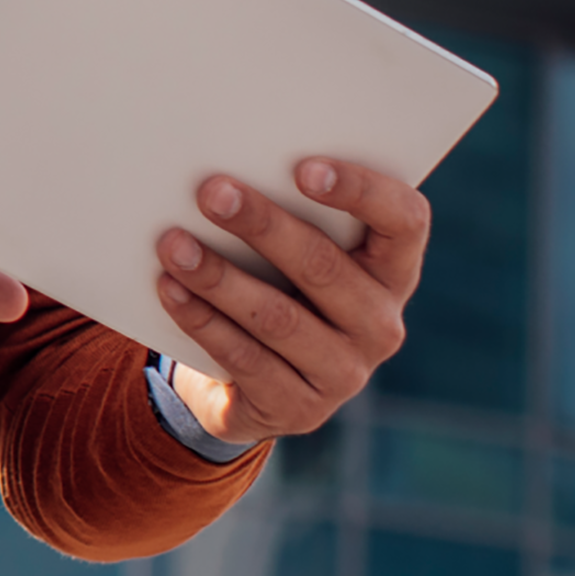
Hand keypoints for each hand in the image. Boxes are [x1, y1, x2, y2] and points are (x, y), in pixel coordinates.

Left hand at [156, 161, 428, 445]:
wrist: (252, 384)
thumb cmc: (276, 287)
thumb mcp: (294, 256)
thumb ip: (288, 215)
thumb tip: (227, 176)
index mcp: (394, 271)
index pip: (404, 221)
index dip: (361, 190)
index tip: (303, 167)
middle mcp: (381, 325)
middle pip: (324, 266)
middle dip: (263, 225)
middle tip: (211, 192)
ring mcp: (345, 374)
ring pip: (277, 316)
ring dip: (218, 276)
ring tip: (173, 244)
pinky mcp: (298, 408)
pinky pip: (244, 358)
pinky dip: (201, 319)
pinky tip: (170, 289)